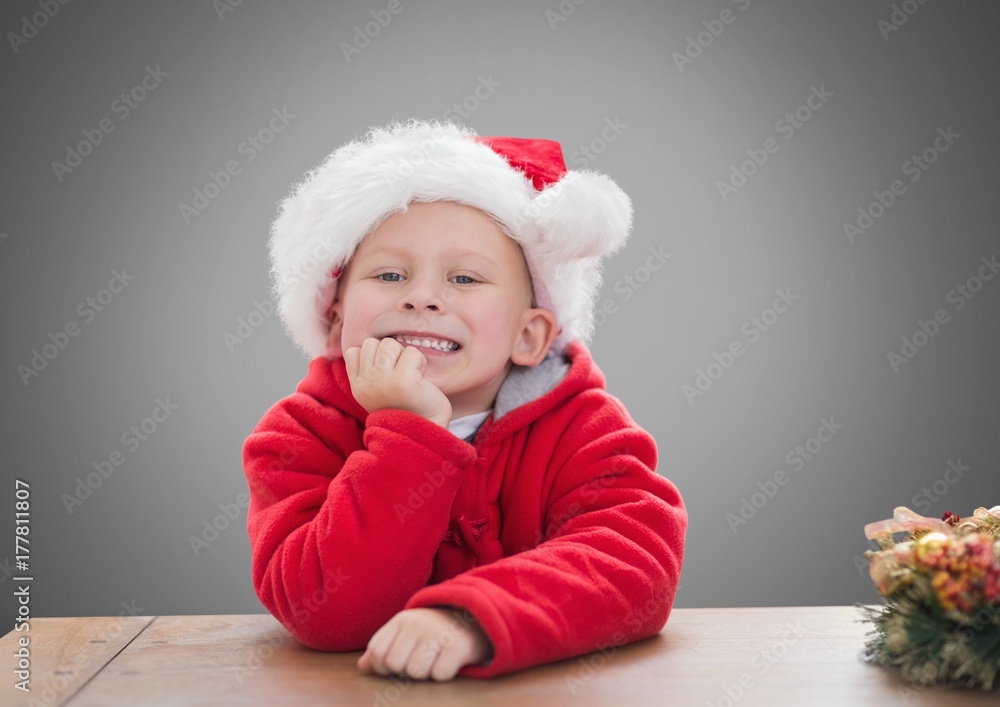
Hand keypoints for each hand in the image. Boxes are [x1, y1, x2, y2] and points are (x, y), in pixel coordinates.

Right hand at [344, 337, 451, 426]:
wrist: (423, 432)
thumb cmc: (406, 408)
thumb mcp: (377, 390)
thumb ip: (370, 370)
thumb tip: (374, 342)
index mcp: (357, 386)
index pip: (354, 352)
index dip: (373, 356)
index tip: (387, 373)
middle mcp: (366, 383)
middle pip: (372, 343)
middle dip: (389, 353)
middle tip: (401, 373)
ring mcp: (382, 381)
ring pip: (389, 343)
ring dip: (404, 355)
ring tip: (410, 375)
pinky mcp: (403, 381)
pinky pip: (412, 352)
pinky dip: (420, 361)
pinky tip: (420, 379)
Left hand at [357, 607, 492, 681]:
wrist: (473, 617)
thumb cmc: (432, 632)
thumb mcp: (406, 633)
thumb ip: (383, 648)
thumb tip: (362, 667)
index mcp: (401, 620)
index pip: (377, 652)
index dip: (383, 666)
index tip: (399, 663)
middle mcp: (417, 623)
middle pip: (395, 664)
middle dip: (406, 671)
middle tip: (421, 660)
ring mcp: (438, 633)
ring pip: (416, 672)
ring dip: (426, 673)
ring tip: (435, 660)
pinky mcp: (458, 646)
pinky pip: (439, 675)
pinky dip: (443, 674)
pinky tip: (449, 661)